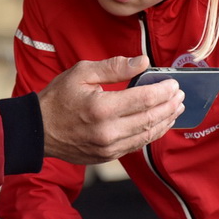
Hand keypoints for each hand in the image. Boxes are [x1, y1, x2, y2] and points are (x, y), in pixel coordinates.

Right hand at [39, 55, 183, 163]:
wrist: (38, 130)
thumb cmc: (58, 98)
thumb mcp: (81, 73)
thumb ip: (114, 67)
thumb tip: (143, 61)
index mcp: (101, 107)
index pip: (144, 99)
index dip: (163, 91)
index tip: (174, 84)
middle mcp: (107, 131)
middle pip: (150, 118)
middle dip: (169, 106)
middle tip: (180, 95)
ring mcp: (108, 147)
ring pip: (147, 135)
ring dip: (165, 121)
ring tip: (176, 109)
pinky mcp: (107, 156)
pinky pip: (136, 145)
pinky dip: (151, 133)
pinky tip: (159, 123)